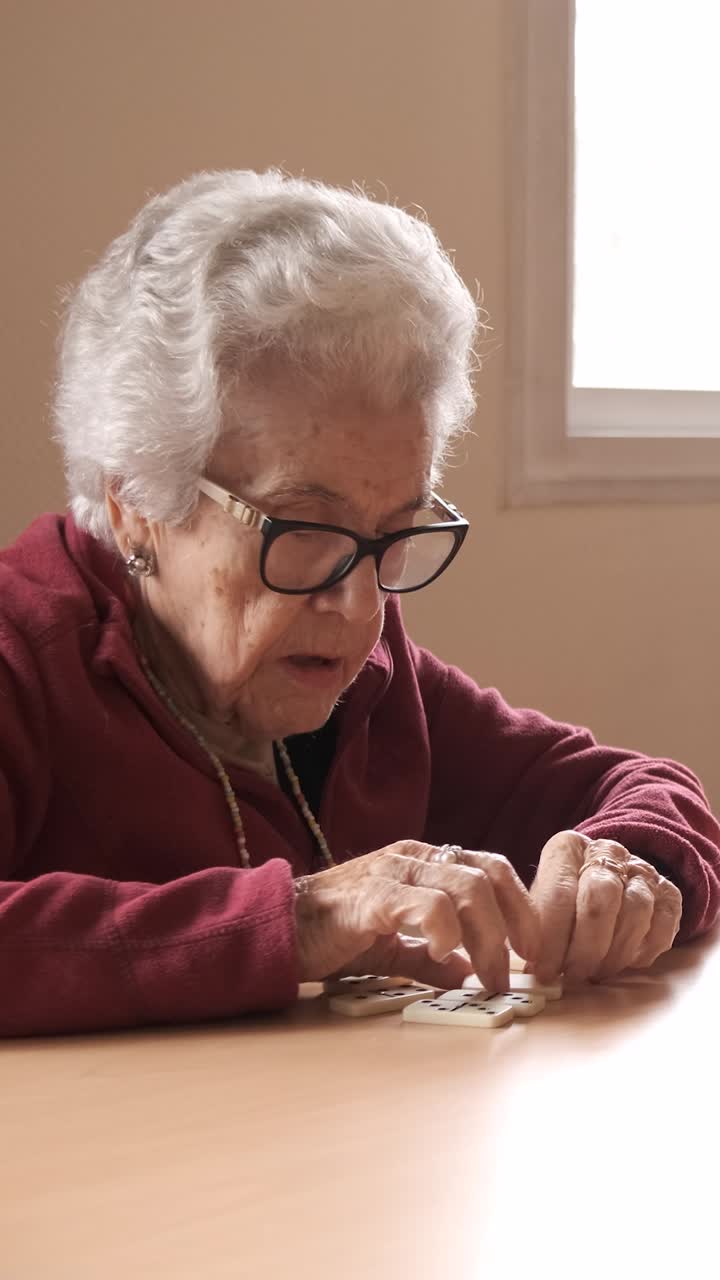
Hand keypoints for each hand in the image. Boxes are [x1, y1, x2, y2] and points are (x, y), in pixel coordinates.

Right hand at [294, 839, 539, 992]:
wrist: (277, 929)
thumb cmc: (332, 934)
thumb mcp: (392, 948)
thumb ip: (429, 959)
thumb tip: (467, 974)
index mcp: (426, 863)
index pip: (493, 869)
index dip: (522, 908)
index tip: (533, 952)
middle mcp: (414, 858)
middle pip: (490, 876)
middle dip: (514, 926)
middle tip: (514, 971)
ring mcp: (394, 872)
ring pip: (467, 887)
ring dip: (487, 937)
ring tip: (484, 976)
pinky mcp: (372, 896)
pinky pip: (427, 903)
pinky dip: (445, 931)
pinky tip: (441, 954)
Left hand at [528, 831, 682, 981]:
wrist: (607, 878)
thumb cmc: (566, 898)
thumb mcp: (542, 904)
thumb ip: (537, 929)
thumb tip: (535, 970)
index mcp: (568, 848)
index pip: (559, 893)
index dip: (552, 939)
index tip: (545, 972)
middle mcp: (608, 851)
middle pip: (601, 898)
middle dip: (586, 947)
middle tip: (574, 976)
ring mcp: (643, 870)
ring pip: (635, 911)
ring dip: (614, 952)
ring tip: (596, 973)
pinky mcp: (669, 893)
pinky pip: (663, 925)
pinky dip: (643, 951)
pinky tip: (624, 962)